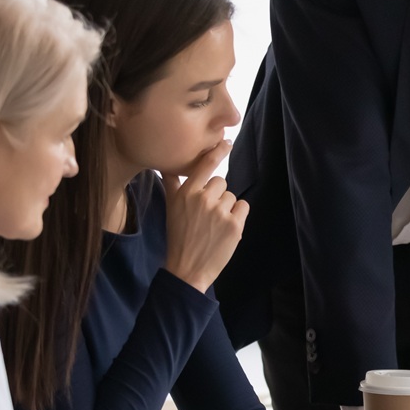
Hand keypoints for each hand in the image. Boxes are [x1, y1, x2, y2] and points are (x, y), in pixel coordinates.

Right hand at [162, 141, 248, 291]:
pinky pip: (243, 207)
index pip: (205, 164)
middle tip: (205, 215)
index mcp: (186, 193)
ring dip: (226, 208)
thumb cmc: (179, 236)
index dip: (218, 151)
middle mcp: (203, 199)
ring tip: (212, 225)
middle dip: (216, 195)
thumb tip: (166, 163)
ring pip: (232, 196)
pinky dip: (238, 216)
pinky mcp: (235, 225)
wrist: (187, 269)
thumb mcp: (170, 207)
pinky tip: (224, 229)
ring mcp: (220, 212)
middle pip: (221, 182)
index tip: (227, 141)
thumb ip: (172, 183)